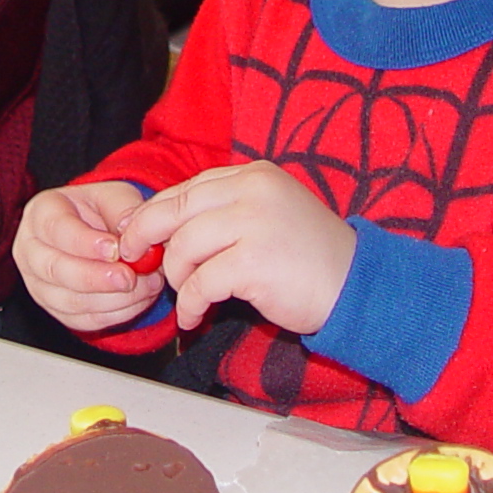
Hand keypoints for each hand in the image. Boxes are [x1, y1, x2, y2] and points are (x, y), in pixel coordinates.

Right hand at [13, 182, 161, 333]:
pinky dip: (112, 315)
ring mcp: (38, 283)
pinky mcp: (54, 308)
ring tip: (144, 287)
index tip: (115, 250)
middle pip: (54, 269)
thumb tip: (129, 232)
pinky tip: (136, 301)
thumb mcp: (115, 196)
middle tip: (129, 278)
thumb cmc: (102, 210)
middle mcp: (31, 249)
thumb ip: (123, 210)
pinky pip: (81, 320)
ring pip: (68, 300)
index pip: (56, 228)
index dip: (84, 242)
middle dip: (95, 278)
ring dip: (110, 299)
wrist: (101, 233)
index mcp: (42, 212)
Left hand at [115, 160, 354, 333]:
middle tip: (134, 259)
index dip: (155, 212)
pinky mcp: (252, 261)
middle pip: (175, 210)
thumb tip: (166, 225)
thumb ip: (227, 211)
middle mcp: (253, 190)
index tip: (137, 234)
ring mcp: (253, 223)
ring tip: (187, 296)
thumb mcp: (270, 215)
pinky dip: (190, 304)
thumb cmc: (311, 259)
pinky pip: (199, 283)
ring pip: (182, 247)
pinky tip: (195, 317)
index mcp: (255, 175)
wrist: (357, 287)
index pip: (188, 188)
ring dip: (176, 278)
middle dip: (145, 237)